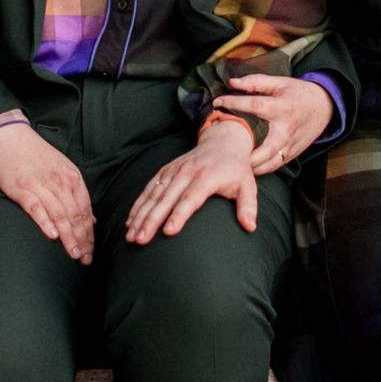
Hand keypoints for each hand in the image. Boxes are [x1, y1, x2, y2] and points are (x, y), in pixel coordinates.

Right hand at [0, 122, 95, 262]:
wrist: (9, 138)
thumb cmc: (35, 155)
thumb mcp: (62, 169)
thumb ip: (76, 194)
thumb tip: (92, 219)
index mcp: (72, 177)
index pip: (85, 210)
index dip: (90, 233)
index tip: (91, 250)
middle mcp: (60, 181)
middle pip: (75, 216)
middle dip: (83, 240)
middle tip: (85, 259)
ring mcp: (40, 185)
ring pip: (60, 215)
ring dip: (69, 238)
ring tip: (74, 255)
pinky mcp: (21, 189)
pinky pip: (36, 208)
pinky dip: (45, 223)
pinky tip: (52, 236)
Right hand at [123, 115, 258, 244]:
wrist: (222, 142)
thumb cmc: (236, 170)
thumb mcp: (247, 185)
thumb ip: (248, 206)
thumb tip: (250, 227)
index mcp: (207, 177)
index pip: (191, 199)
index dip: (179, 215)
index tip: (168, 231)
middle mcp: (187, 172)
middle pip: (166, 199)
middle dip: (151, 220)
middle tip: (140, 240)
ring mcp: (174, 170)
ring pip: (153, 195)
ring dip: (140, 215)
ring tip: (130, 235)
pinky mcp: (165, 171)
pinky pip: (148, 189)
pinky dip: (138, 205)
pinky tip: (130, 221)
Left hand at [214, 73, 336, 171]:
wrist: (324, 107)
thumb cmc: (298, 93)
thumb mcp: (279, 82)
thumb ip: (256, 82)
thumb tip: (232, 83)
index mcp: (282, 108)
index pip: (254, 105)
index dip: (234, 102)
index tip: (217, 103)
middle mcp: (286, 130)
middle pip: (262, 149)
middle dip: (242, 152)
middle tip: (221, 148)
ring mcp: (290, 145)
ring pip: (267, 164)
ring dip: (249, 165)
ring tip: (230, 159)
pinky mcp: (291, 154)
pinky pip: (273, 166)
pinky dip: (259, 168)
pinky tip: (244, 164)